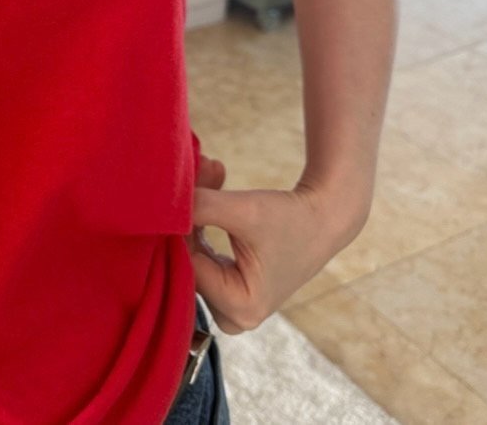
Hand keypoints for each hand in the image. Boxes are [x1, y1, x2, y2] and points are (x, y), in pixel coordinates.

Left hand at [183, 156, 367, 334]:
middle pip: (188, 265)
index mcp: (241, 307)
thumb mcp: (244, 210)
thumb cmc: (289, 216)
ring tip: (211, 172)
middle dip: (188, 217)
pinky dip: (203, 224)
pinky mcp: (231, 288)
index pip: (187, 268)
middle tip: (202, 174)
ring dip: (196, 216)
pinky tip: (212, 186)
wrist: (325, 216)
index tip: (183, 191)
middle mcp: (235, 315)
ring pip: (193, 256)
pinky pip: (201, 255)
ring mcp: (232, 304)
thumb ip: (201, 207)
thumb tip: (161, 205)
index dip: (179, 229)